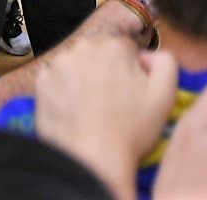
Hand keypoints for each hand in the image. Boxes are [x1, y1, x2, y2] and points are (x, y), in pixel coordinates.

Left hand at [35, 36, 177, 198]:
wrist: (90, 161)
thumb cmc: (131, 132)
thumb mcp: (165, 96)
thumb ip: (166, 62)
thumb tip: (148, 54)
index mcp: (115, 46)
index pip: (126, 49)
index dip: (131, 73)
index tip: (130, 95)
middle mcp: (84, 46)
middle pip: (99, 54)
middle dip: (106, 72)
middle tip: (111, 105)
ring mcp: (59, 64)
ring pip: (76, 66)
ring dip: (83, 80)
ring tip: (91, 111)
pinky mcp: (41, 82)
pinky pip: (56, 80)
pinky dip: (63, 92)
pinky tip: (73, 113)